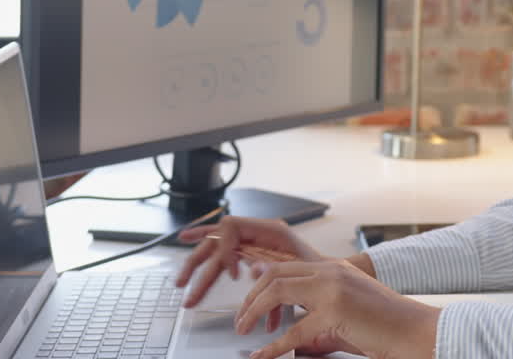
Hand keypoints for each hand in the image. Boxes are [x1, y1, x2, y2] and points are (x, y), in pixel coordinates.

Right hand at [175, 215, 323, 307]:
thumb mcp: (299, 270)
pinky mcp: (251, 252)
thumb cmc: (319, 270)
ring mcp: (253, 241)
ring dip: (198, 267)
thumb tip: (251, 272)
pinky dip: (207, 251)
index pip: (232, 227)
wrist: (330, 274)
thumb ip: (276, 270)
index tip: (232, 273)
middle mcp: (257, 232)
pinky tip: (189, 248)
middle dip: (199, 262)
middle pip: (218, 239)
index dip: (226, 249)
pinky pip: (224, 251)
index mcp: (270, 230)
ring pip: (217, 249)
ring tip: (182, 285)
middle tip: (184, 284)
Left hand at [236, 258, 440, 358]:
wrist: (414, 329)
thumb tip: (290, 335)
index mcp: (332, 268)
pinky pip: (294, 331)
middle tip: (241, 320)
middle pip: (274, 273)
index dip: (261, 285)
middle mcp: (330, 271)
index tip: (249, 304)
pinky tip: (263, 355)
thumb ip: (316, 317)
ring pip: (276, 290)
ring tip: (244, 329)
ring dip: (253, 311)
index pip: (284, 266)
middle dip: (250, 297)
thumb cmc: (385, 324)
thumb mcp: (345, 312)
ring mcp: (333, 287)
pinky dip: (273, 346)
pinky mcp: (336, 310)